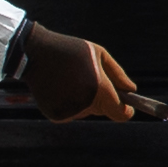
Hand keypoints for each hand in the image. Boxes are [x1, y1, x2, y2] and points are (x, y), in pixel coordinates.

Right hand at [13, 21, 148, 122]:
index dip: (126, 111)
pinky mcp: (56, 115)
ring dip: (85, 100)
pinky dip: (70, 103)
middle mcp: (85, 104)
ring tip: (72, 80)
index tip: (127, 106)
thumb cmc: (71, 51)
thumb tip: (132, 90)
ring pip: (87, 111)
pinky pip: (71, 113)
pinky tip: (61, 87)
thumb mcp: (99, 54)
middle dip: (103, 99)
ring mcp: (69, 112)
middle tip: (90, 80)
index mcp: (100, 89)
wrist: (35, 54)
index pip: (121, 114)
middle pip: (103, 110)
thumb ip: (118, 74)